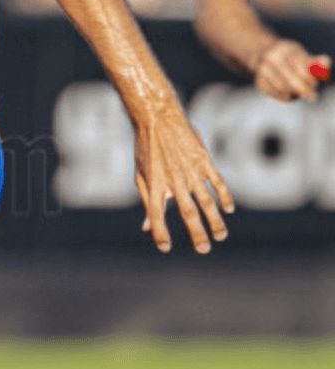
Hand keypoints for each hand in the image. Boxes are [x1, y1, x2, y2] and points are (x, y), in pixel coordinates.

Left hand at [132, 103, 233, 253]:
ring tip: (220, 237)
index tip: (165, 248)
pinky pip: (217, 182)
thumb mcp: (141, 175)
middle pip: (187, 212)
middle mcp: (173, 181)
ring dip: (215, 220)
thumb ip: (146, 201)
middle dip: (196, 233)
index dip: (160, 232)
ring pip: (206, 201)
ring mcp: (190, 171)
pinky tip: (228, 209)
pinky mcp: (203, 161)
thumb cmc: (147, 149)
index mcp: (154, 185)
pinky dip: (224, 196)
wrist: (158, 118)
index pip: (156, 214)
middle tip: (204, 250)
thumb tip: (147, 227)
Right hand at [251, 38, 329, 101]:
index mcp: (286, 50)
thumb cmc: (290, 57)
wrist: (262, 54)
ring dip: (295, 94)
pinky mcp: (259, 83)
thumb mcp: (303, 55)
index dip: (310, 78)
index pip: (301, 68)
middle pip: (290, 80)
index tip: (314, 84)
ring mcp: (262, 71)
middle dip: (304, 90)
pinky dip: (285, 97)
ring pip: (282, 88)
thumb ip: (316, 61)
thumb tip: (325, 64)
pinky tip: (290, 96)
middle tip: (313, 97)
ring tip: (299, 94)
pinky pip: (275, 94)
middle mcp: (271, 58)